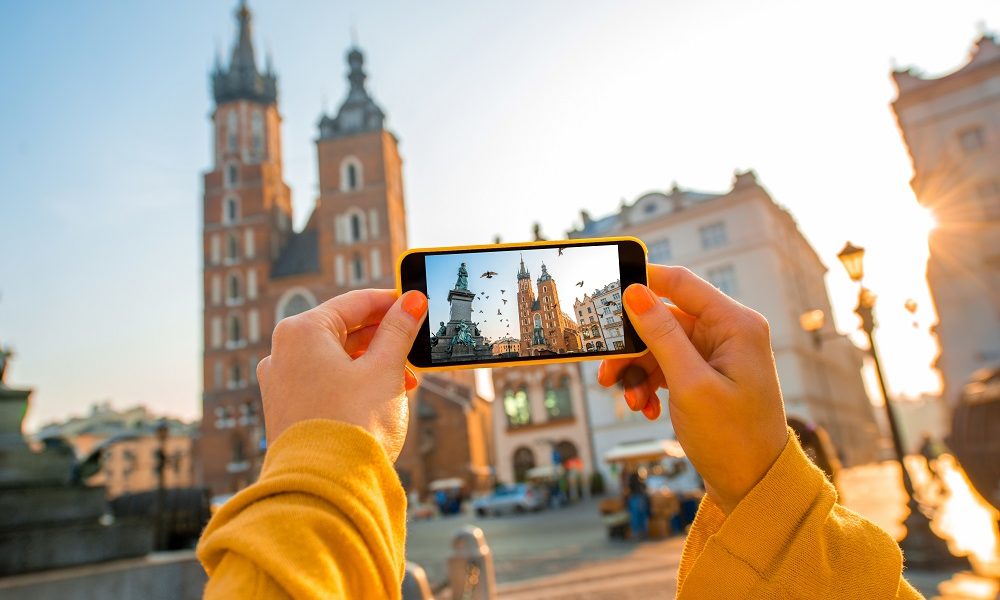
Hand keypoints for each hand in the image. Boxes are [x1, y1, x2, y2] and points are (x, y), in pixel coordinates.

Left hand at [255, 289, 426, 460]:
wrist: (325, 488)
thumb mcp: (385, 370)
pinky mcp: (287, 410)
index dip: (391, 302)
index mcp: (302, 331)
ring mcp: (281, 382)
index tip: (416, 305)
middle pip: (343, 330)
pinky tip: (381, 396)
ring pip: (335, 358)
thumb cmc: (353, 424)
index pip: (354, 302)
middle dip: (383, 338)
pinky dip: (354, 382)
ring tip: (406, 379)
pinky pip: (325, 381)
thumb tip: (412, 301)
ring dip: (372, 363)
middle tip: (415, 345)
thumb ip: (399, 330)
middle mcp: (283, 352)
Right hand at [598, 266, 787, 513]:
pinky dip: (650, 384)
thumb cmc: (733, 438)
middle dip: (632, 347)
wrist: (753, 487)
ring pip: (659, 346)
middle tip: (606, 371)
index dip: (641, 280)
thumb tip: (635, 293)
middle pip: (663, 319)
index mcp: (735, 324)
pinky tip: (648, 409)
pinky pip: (666, 366)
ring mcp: (717, 355)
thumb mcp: (690, 385)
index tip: (603, 290)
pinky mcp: (706, 375)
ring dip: (638, 372)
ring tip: (632, 401)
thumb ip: (661, 335)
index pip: (680, 283)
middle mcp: (728, 332)